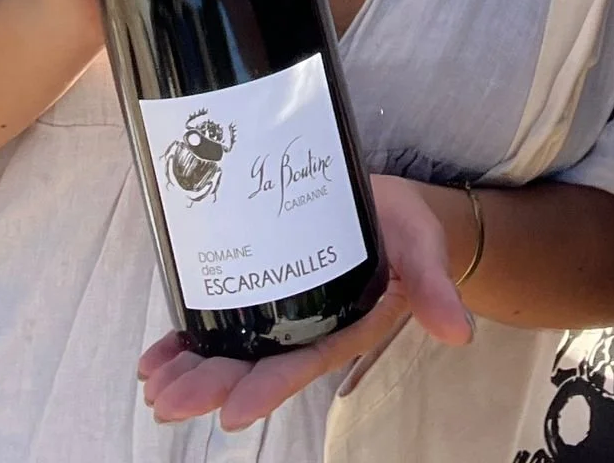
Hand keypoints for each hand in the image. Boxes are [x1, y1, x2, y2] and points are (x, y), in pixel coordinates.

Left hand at [138, 174, 474, 431]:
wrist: (387, 201)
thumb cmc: (407, 228)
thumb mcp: (422, 249)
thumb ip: (435, 288)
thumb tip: (459, 332)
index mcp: (345, 327)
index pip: (304, 363)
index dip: (269, 387)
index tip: (232, 412)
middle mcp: (307, 327)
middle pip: (256, 363)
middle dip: (211, 385)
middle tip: (168, 400)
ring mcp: (281, 311)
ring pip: (231, 348)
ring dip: (190, 369)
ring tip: (154, 384)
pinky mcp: (262, 285)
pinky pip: (220, 319)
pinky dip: (186, 338)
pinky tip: (155, 356)